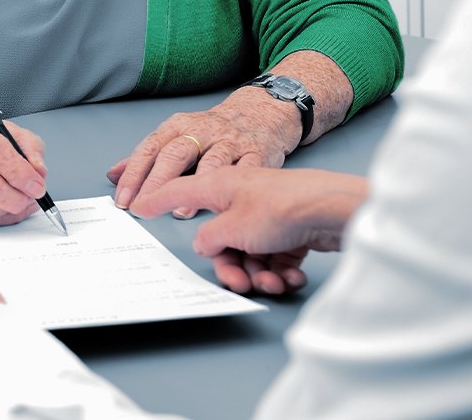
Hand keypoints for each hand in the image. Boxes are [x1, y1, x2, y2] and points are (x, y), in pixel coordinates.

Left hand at [106, 87, 301, 210]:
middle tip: (144, 207)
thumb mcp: (177, 136)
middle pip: (175, 154)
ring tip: (180, 210)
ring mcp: (230, 141)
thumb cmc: (213, 131)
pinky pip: (246, 169)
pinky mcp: (257, 152)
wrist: (262, 112)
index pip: (150, 149)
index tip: (124, 200)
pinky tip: (224, 204)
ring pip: (211, 161)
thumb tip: (113, 175)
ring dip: (195, 185)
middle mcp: (202, 131)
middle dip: (156, 182)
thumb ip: (147, 157)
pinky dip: (233, 187)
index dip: (134, 175)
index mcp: (178, 127)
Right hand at [129, 166, 366, 293]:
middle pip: (222, 240)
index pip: (179, 191)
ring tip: (274, 283)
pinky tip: (292, 277)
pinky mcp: (291, 231)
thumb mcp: (233, 228)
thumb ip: (211, 239)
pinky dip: (281, 271)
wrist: (334, 210)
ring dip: (260, 275)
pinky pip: (275, 257)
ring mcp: (267, 215)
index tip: (137, 205)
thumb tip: (204, 244)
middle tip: (241, 283)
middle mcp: (241, 199)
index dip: (157, 199)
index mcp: (220, 187)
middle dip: (232, 267)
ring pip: (250, 253)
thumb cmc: (283, 208)